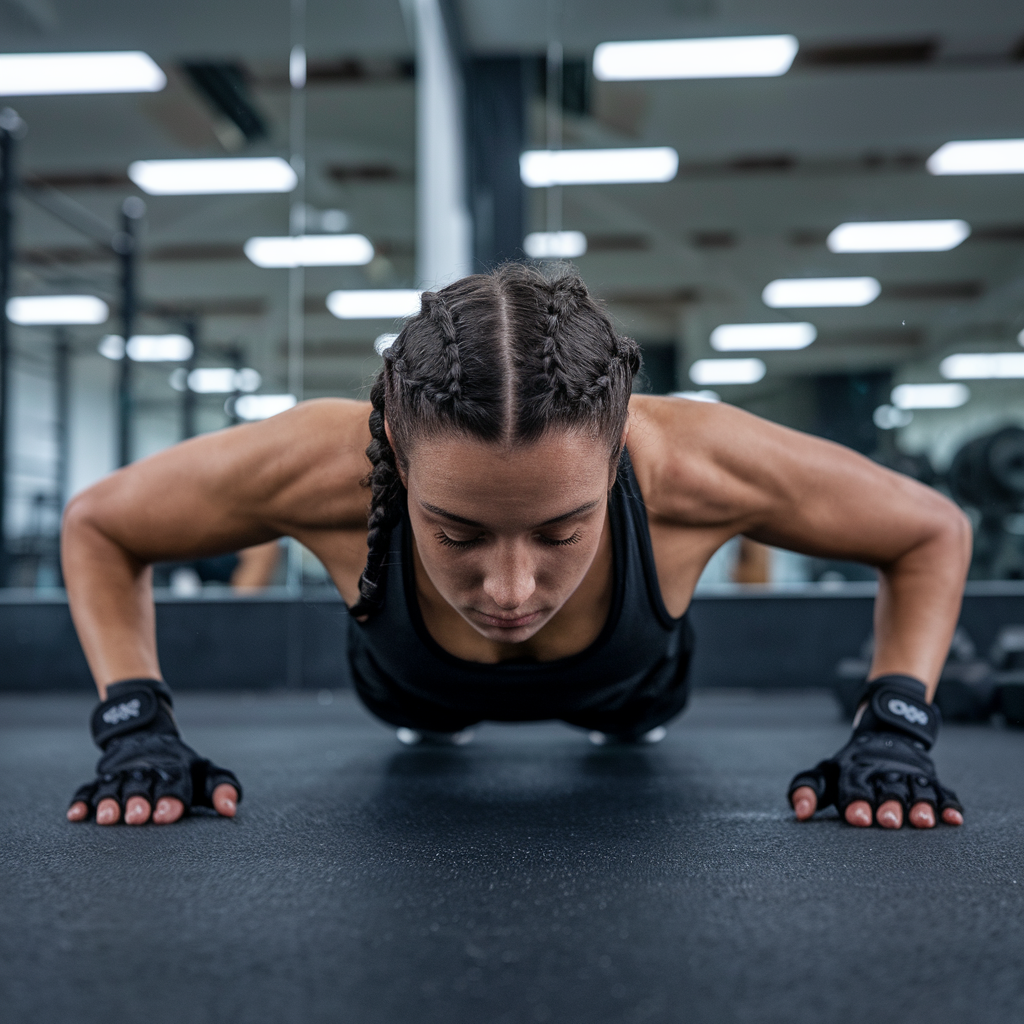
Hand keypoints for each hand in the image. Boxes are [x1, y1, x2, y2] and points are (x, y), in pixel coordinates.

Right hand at [68, 678, 241, 825]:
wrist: (148, 736)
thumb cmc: (181, 767)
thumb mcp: (206, 773)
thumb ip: (223, 788)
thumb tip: (230, 809)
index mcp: (173, 769)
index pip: (174, 783)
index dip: (171, 799)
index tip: (167, 815)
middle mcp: (146, 771)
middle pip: (140, 786)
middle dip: (138, 801)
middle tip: (137, 816)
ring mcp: (121, 774)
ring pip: (113, 788)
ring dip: (109, 802)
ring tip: (108, 817)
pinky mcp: (100, 778)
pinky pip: (87, 790)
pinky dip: (81, 801)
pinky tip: (76, 815)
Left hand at [791, 784, 962, 828]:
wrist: (885, 732)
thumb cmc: (849, 767)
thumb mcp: (825, 773)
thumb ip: (807, 790)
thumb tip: (800, 814)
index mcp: (855, 771)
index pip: (854, 787)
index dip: (856, 802)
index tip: (858, 819)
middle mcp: (884, 773)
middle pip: (888, 790)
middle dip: (889, 805)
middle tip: (888, 821)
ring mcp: (910, 775)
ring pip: (917, 790)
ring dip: (920, 805)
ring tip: (921, 820)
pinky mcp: (930, 779)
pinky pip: (944, 792)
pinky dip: (949, 805)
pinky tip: (954, 819)